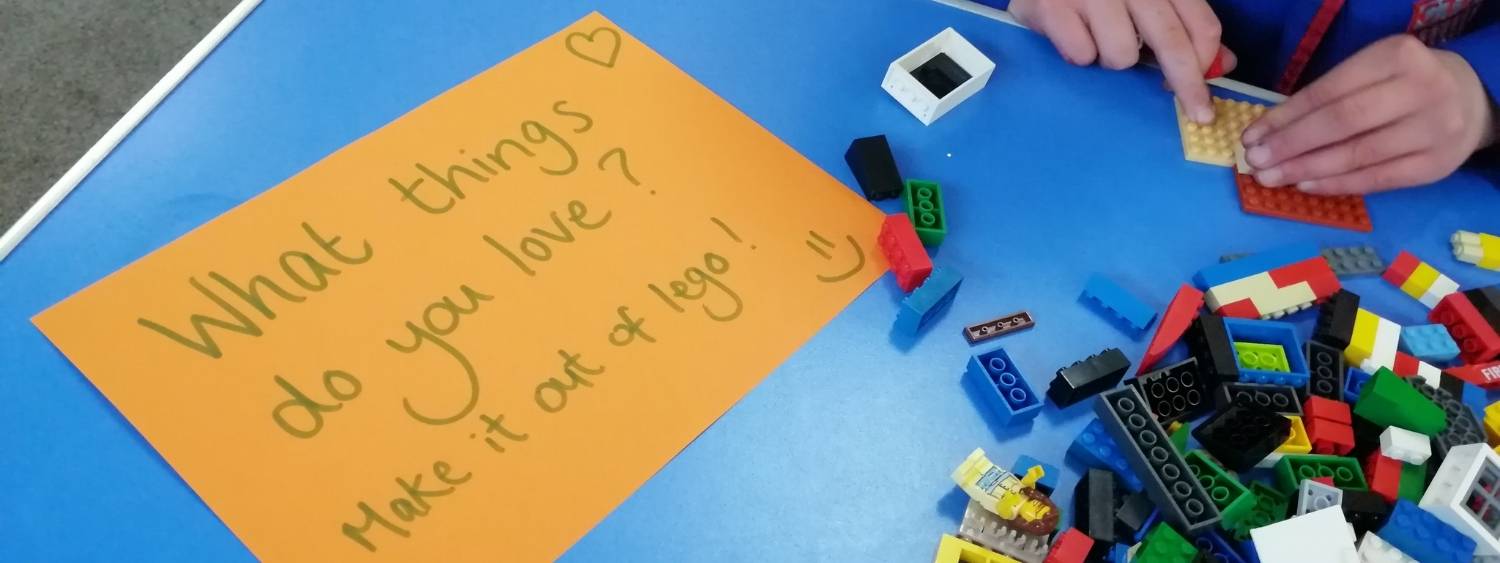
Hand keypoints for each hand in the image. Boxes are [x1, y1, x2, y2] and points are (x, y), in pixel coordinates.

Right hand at [1010, 0, 1233, 122]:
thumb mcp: (1145, 1)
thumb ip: (1185, 27)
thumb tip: (1224, 64)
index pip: (1199, 24)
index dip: (1206, 62)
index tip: (1205, 94)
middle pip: (1171, 42)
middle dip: (1187, 84)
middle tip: (1199, 114)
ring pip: (1121, 55)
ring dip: (1110, 59)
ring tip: (1097, 40)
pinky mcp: (1054, 7)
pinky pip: (1081, 54)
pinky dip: (1077, 54)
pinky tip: (1070, 34)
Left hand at [1240, 35, 1496, 194]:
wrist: (1469, 101)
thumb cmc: (1403, 85)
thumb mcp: (1373, 72)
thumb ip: (1330, 95)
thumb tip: (1268, 132)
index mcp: (1398, 57)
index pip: (1329, 92)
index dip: (1285, 117)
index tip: (1251, 135)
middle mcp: (1421, 90)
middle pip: (1342, 122)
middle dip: (1291, 144)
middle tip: (1255, 160)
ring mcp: (1433, 130)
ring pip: (1357, 155)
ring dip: (1306, 169)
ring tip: (1271, 177)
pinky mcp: (1435, 165)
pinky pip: (1377, 179)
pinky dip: (1336, 184)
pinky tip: (1305, 186)